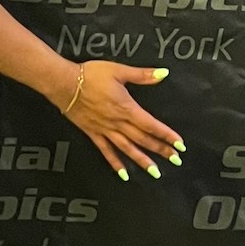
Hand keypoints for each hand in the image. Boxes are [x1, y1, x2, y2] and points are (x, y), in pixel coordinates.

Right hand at [56, 60, 183, 179]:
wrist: (64, 84)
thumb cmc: (90, 75)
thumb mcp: (119, 71)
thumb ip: (142, 75)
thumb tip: (163, 73)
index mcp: (127, 108)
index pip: (151, 125)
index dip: (167, 135)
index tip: (179, 145)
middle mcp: (118, 123)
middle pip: (143, 139)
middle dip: (160, 150)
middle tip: (175, 160)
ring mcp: (105, 130)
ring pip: (127, 149)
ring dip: (142, 161)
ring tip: (155, 173)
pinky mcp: (93, 133)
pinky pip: (106, 151)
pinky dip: (115, 163)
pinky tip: (124, 174)